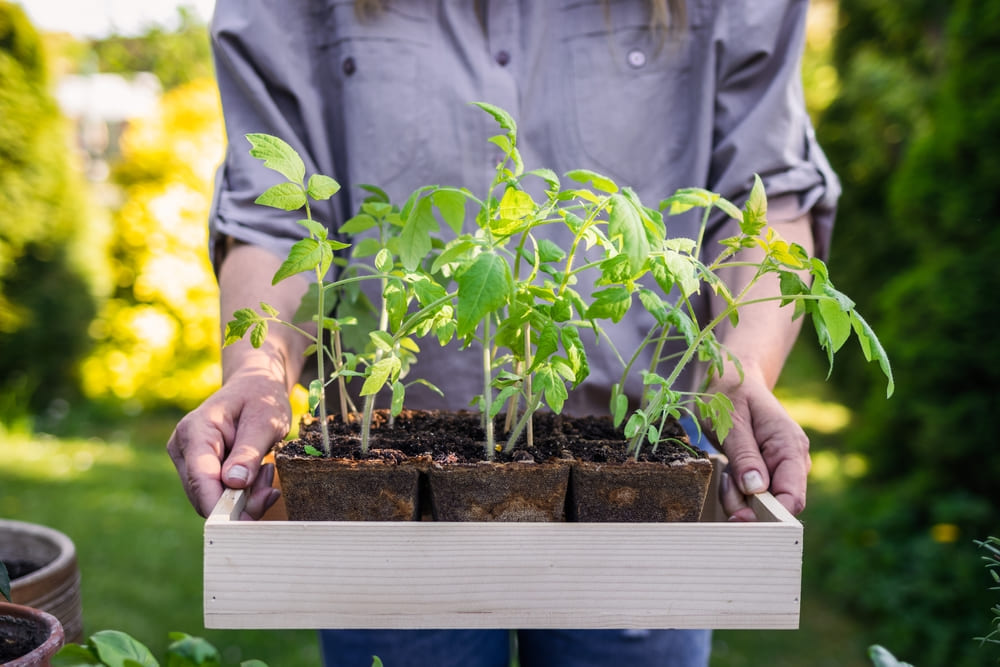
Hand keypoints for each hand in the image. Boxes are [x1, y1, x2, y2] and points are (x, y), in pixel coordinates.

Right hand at [167, 368, 290, 518]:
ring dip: (246, 497)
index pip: (200, 477)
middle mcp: (183, 448)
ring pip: (212, 499)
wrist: (254, 386)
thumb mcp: (264, 420)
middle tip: (271, 486)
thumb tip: (234, 484)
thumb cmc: (260, 398)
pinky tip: (261, 476)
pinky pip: (219, 495)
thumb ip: (249, 451)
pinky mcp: (200, 471)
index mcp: (195, 431)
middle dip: (241, 501)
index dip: (218, 505)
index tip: (242, 524)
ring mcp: (189, 461)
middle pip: (204, 495)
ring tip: (268, 472)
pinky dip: (244, 494)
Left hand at [707, 369, 810, 521]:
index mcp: (790, 446)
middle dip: (747, 505)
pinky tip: (728, 473)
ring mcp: (781, 467)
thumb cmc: (730, 395)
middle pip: (776, 505)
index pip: (792, 497)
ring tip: (724, 471)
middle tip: (725, 481)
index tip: (739, 517)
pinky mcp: (767, 472)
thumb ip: (744, 455)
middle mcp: (792, 460)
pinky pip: (753, 494)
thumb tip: (756, 489)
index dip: (770, 515)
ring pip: (762, 503)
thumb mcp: (731, 422)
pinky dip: (736, 490)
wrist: (733, 379)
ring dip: (737, 496)